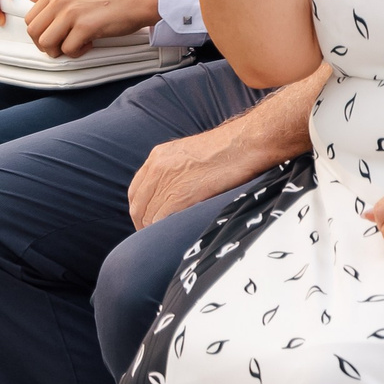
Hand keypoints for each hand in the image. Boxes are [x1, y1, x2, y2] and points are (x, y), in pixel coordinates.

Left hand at [21, 0, 160, 55]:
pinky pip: (68, 50)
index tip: (57, 35)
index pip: (30, 19)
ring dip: (59, 50)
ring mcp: (71, 13)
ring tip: (75, 45)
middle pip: (34, 32)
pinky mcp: (85, 27)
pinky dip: (78, 52)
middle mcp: (59, 0)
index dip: (40, 33)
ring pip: (46, 43)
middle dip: (46, 45)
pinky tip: (90, 44)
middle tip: (63, 45)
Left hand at [129, 129, 274, 230]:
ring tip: (167, 240)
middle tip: (156, 237)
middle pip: (139, 206)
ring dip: (155, 230)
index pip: (136, 190)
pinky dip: (163, 232)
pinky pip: (160, 221)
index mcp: (158, 155)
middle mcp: (156, 167)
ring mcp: (166, 182)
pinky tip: (174, 236)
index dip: (141, 209)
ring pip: (148, 216)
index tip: (149, 221)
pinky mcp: (178, 196)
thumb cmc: (233, 148)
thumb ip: (179, 170)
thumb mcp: (194, 154)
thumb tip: (181, 190)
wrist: (247, 143)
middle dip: (144, 223)